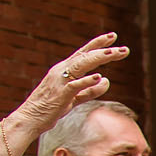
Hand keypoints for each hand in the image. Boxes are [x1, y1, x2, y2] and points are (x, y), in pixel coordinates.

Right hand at [15, 33, 130, 135]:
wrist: (31, 119)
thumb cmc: (51, 108)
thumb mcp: (75, 98)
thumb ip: (90, 90)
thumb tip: (106, 80)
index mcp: (65, 70)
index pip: (84, 53)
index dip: (98, 44)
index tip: (113, 36)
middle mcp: (62, 71)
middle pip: (86, 56)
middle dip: (105, 51)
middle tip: (124, 49)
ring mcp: (60, 81)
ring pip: (81, 65)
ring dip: (98, 58)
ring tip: (113, 53)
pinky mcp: (60, 94)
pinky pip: (75, 85)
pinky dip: (87, 81)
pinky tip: (99, 77)